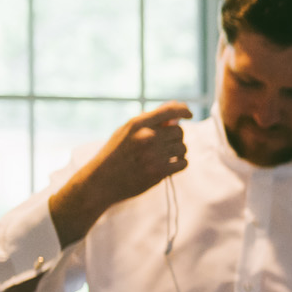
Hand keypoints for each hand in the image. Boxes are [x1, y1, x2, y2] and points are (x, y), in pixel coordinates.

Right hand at [49, 102, 193, 246]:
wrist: (101, 182)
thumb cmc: (114, 155)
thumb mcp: (125, 132)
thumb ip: (148, 123)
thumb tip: (175, 115)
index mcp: (137, 123)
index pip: (169, 110)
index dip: (183, 110)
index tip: (189, 114)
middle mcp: (147, 136)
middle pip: (179, 131)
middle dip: (176, 137)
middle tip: (167, 145)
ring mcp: (153, 154)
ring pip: (182, 148)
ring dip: (178, 152)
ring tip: (166, 157)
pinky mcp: (159, 172)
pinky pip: (183, 163)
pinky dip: (179, 164)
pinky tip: (170, 165)